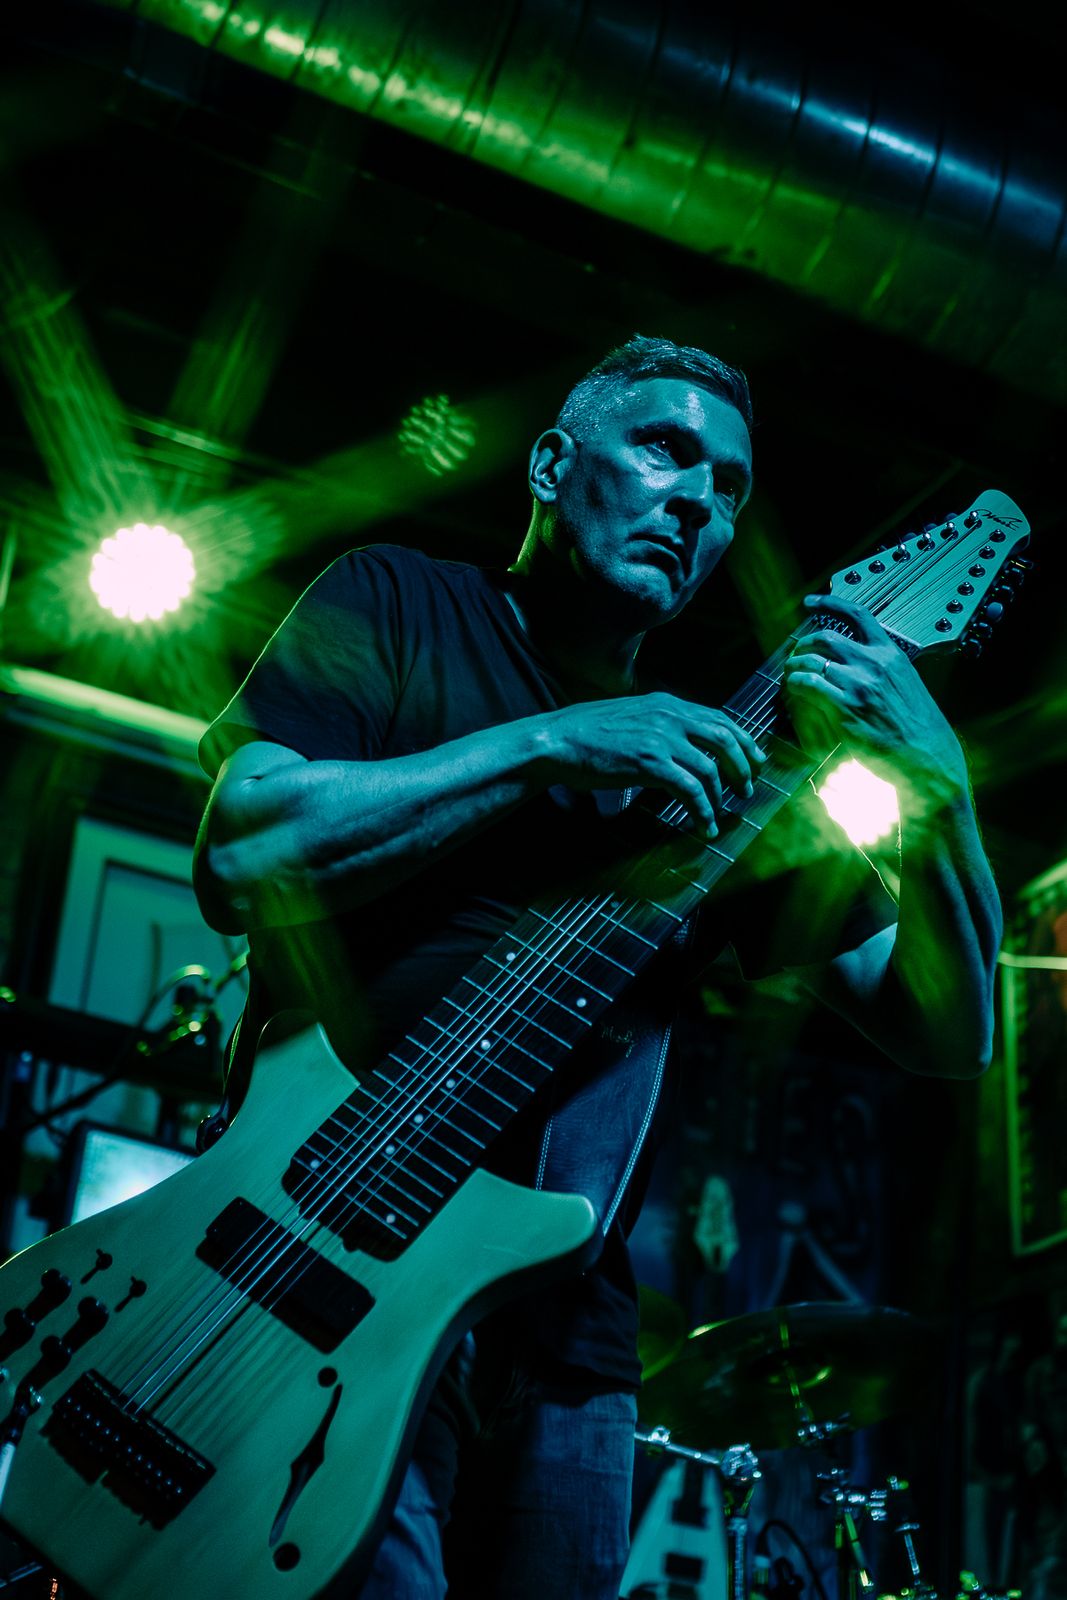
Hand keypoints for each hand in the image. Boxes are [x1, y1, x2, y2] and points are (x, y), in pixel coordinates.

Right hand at [541, 691, 765, 834]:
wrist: (557, 741)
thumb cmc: (586, 734)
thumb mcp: (630, 718)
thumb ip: (659, 725)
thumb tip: (681, 746)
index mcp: (666, 703)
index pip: (719, 717)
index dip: (743, 741)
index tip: (754, 759)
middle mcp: (669, 716)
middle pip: (725, 739)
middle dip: (743, 767)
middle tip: (746, 789)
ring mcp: (661, 739)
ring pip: (711, 768)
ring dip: (721, 795)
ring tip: (720, 813)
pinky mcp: (651, 763)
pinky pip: (691, 790)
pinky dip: (703, 811)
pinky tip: (704, 825)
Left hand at [781, 594, 969, 805]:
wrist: (929, 756)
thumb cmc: (920, 728)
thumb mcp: (907, 685)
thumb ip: (883, 670)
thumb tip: (857, 664)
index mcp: (891, 654)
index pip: (858, 614)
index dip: (830, 603)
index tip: (811, 601)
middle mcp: (874, 663)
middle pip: (825, 637)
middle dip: (803, 644)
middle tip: (794, 655)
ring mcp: (859, 684)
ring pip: (811, 660)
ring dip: (794, 667)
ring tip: (790, 676)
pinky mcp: (845, 707)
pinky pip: (808, 685)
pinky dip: (795, 685)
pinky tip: (794, 691)